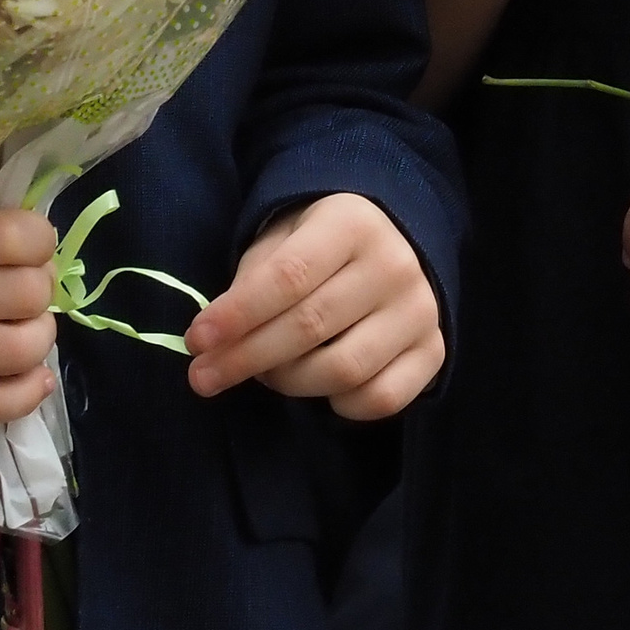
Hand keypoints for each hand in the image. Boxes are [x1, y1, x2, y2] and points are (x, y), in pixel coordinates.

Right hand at [0, 207, 56, 424]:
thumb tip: (21, 237)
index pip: (18, 238)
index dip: (41, 240)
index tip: (30, 245)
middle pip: (29, 295)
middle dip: (41, 290)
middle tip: (24, 288)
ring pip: (20, 350)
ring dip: (37, 338)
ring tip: (24, 328)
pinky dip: (25, 395)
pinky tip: (36, 379)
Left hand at [186, 195, 442, 419]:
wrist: (394, 242)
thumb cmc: (319, 246)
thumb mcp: (282, 241)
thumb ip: (250, 284)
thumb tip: (214, 345)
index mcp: (354, 224)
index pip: (290, 276)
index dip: (238, 314)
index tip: (195, 341)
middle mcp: (396, 264)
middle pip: (310, 326)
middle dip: (245, 358)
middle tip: (203, 376)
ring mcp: (421, 309)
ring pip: (343, 370)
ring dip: (288, 382)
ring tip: (267, 373)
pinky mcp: (434, 350)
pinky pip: (381, 399)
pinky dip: (340, 406)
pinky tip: (321, 387)